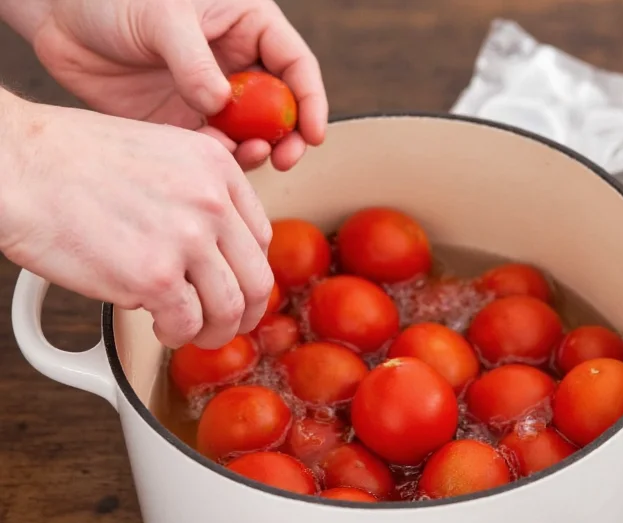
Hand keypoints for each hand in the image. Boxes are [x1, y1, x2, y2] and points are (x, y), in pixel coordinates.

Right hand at [1, 95, 273, 349]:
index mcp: (217, 168)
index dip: (249, 272)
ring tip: (191, 333)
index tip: (236, 287)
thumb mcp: (161, 153)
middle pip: (257, 279)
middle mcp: (212, 203)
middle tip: (226, 324)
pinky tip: (161, 328)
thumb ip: (197, 193)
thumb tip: (216, 243)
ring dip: (215, 332)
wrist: (17, 163)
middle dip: (245, 313)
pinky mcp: (154, 277)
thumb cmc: (71, 159)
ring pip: (230, 309)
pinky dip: (177, 335)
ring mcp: (187, 240)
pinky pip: (187, 324)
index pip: (260, 237)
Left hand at [32, 0, 327, 170]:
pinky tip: (212, 154)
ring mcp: (210, 96)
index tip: (313, 134)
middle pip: (280, 108)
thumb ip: (193, 61)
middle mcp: (235, 65)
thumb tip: (220, 105)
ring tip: (248, 154)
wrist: (58, 16)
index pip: (295, 65)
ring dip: (255, 150)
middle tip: (284, 158)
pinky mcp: (181, 122)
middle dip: (288, 136)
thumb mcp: (162, 14)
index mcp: (246, 26)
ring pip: (248, 134)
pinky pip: (211, 148)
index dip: (310, 100)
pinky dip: (218, 158)